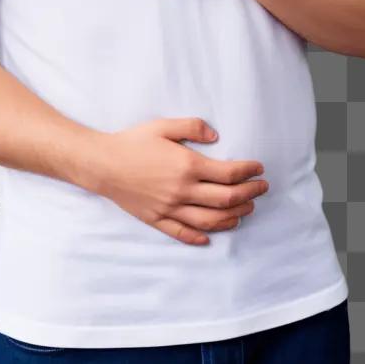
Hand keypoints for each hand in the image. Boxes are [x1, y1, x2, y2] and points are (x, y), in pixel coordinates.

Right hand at [86, 117, 269, 246]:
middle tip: (261, 189)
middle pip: (226, 198)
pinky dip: (199, 237)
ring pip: (210, 220)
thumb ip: (192, 127)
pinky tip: (210, 237)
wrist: (102, 164)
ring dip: (233, 216)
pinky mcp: (157, 219)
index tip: (259, 168)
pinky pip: (182, 233)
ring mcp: (170, 208)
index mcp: (187, 166)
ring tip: (246, 211)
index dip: (248, 171)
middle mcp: (182, 191)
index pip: (228, 173)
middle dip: (249, 194)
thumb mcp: (163, 126)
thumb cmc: (133, 142)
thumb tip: (216, 136)